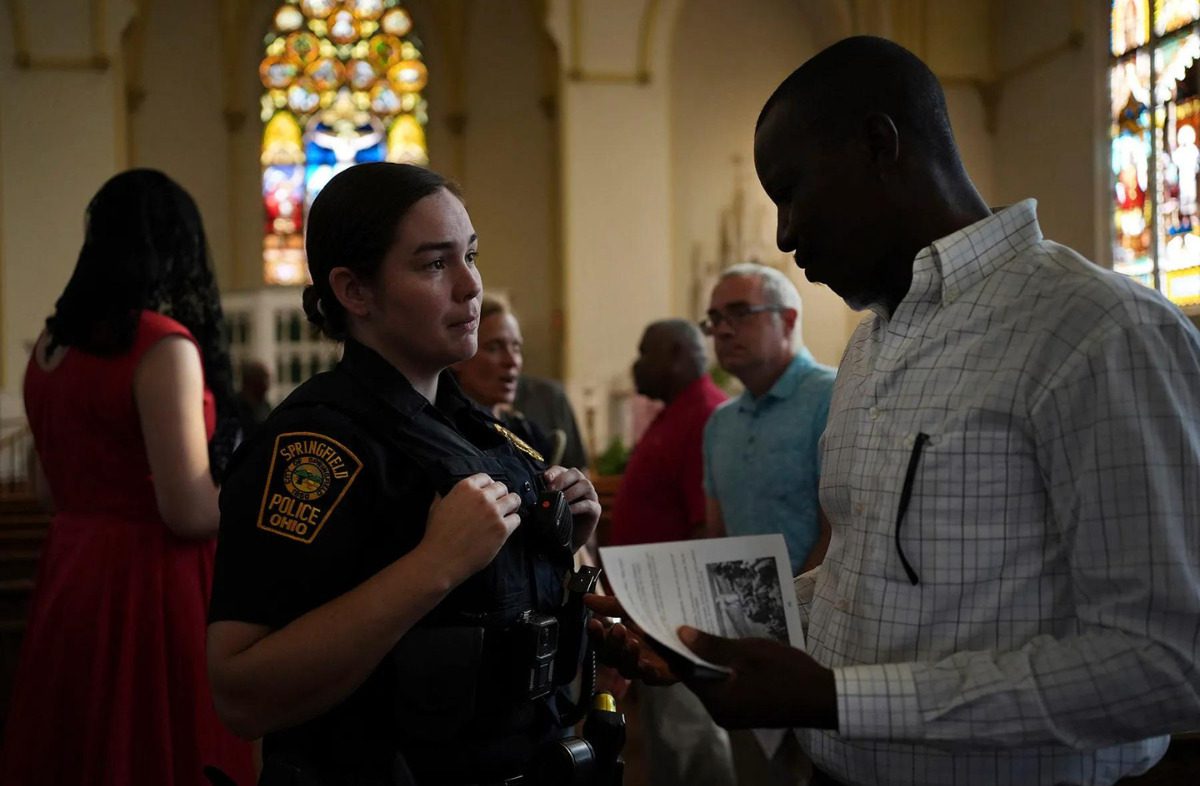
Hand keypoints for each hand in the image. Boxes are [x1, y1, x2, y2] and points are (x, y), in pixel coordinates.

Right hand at [419, 473, 520, 583]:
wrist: (441, 559)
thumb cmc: (437, 535)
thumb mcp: (436, 508)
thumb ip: (443, 496)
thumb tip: (441, 490)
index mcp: (465, 487)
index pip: (486, 478)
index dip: (488, 486)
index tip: (489, 494)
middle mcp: (482, 496)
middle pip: (502, 488)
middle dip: (501, 496)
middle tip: (498, 506)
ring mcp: (494, 512)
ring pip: (514, 500)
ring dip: (511, 506)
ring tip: (507, 514)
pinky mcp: (502, 529)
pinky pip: (516, 519)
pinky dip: (512, 523)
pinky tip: (504, 529)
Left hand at [543, 466, 599, 549]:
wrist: (568, 541)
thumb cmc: (557, 520)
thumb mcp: (548, 507)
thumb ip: (544, 497)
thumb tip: (533, 493)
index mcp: (567, 481)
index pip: (561, 470)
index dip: (554, 472)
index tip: (546, 478)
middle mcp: (580, 485)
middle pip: (575, 473)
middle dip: (562, 480)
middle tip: (552, 490)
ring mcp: (590, 496)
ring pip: (585, 485)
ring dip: (571, 492)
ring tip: (561, 500)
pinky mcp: (595, 510)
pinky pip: (589, 504)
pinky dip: (578, 506)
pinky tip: (569, 510)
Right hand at [584, 594, 679, 685]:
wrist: (689, 630)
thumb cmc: (658, 618)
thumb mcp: (635, 607)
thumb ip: (612, 605)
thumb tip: (586, 598)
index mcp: (619, 639)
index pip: (600, 641)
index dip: (595, 634)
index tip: (594, 622)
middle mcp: (627, 654)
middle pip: (610, 657)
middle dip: (612, 644)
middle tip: (618, 629)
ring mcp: (643, 666)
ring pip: (627, 668)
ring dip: (628, 656)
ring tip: (633, 642)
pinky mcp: (661, 675)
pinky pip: (651, 678)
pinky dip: (648, 671)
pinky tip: (647, 664)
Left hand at [678, 626, 837, 729]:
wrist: (823, 698)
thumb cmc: (786, 673)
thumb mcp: (748, 653)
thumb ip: (713, 646)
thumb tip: (680, 634)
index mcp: (717, 699)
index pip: (681, 671)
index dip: (669, 647)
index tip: (659, 624)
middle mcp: (719, 711)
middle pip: (693, 677)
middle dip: (685, 650)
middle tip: (677, 619)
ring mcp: (732, 714)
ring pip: (708, 681)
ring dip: (703, 658)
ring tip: (696, 627)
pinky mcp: (744, 710)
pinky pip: (723, 687)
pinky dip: (718, 668)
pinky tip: (720, 647)